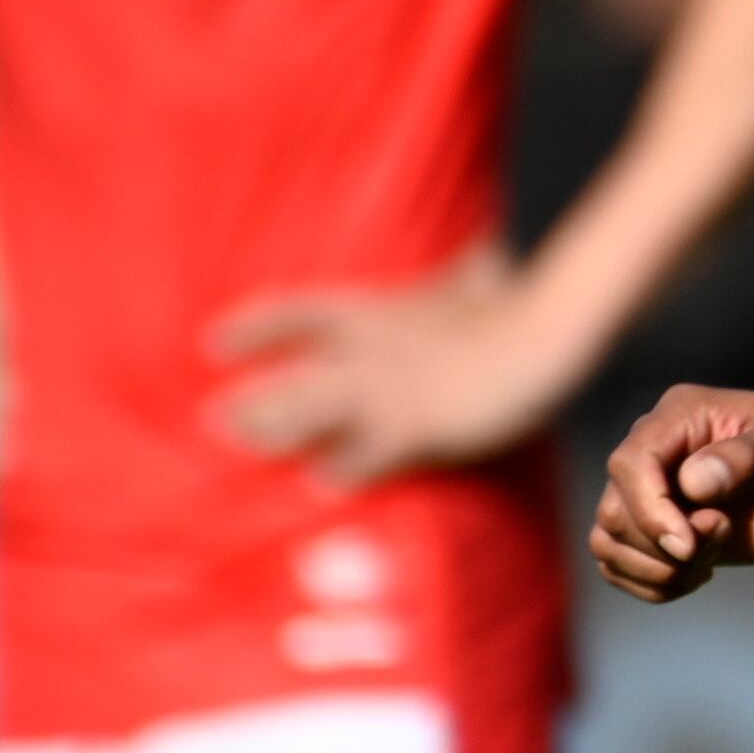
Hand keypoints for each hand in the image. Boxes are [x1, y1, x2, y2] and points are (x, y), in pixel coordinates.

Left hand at [208, 251, 586, 487]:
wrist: (544, 328)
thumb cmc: (517, 306)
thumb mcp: (469, 292)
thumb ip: (454, 288)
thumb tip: (472, 266)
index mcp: (385, 310)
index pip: (302, 311)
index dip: (257, 327)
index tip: (213, 342)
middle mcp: (376, 347)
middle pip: (300, 371)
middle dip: (256, 396)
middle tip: (209, 420)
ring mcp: (394, 386)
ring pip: (318, 406)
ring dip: (277, 428)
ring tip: (242, 444)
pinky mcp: (420, 421)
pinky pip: (370, 449)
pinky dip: (345, 466)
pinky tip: (321, 485)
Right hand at [591, 385, 753, 600]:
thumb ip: (748, 458)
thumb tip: (694, 482)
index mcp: (681, 416)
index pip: (630, 464)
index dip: (650, 511)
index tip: (690, 544)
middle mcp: (657, 451)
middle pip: (614, 510)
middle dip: (663, 545)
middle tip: (721, 538)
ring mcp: (654, 492)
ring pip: (609, 541)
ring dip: (656, 569)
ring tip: (709, 562)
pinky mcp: (659, 531)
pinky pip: (620, 566)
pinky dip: (652, 584)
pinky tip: (697, 576)